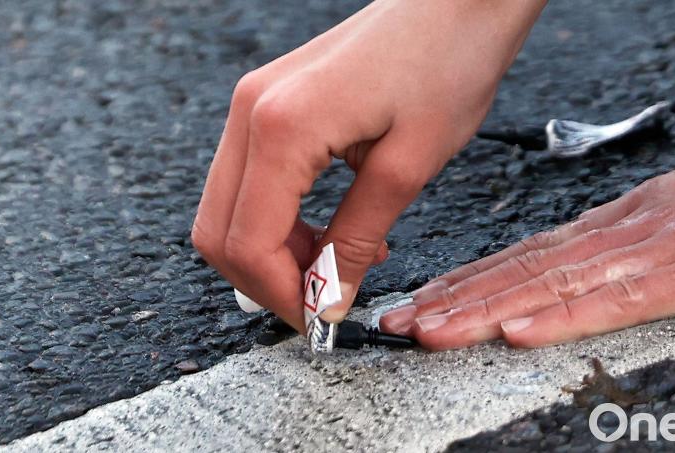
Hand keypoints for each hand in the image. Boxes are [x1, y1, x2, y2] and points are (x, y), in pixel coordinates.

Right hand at [192, 0, 545, 331]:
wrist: (456, 1)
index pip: (247, 242)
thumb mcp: (408, 166)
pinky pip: (253, 181)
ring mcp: (255, 104)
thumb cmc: (447, 64)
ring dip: (275, 251)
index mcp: (281, 127)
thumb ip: (357, 239)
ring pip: (231, 208)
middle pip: (219, 230)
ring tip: (340, 261)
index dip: (280, 295)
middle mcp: (250, 112)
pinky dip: (281, 220)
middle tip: (324, 300)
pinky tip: (331, 228)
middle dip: (266, 279)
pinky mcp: (271, 104)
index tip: (320, 323)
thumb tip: (329, 299)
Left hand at [380, 137, 674, 349]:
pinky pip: (613, 300)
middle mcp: (613, 236)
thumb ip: (624, 238)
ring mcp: (644, 255)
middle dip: (455, 298)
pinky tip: (519, 331)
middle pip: (519, 271)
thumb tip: (584, 253)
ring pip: (549, 285)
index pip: (524, 255)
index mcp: (610, 225)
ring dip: (484, 309)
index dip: (469, 279)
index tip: (425, 297)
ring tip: (432, 329)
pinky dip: (562, 317)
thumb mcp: (671, 213)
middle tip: (402, 319)